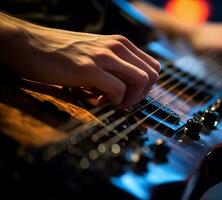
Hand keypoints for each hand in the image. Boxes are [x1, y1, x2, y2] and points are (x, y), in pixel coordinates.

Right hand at [0, 16, 159, 107]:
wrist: (29, 45)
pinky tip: (92, 99)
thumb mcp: (96, 54)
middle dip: (140, 95)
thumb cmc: (63, 54)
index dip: (144, 87)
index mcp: (121, 44)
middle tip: (119, 101)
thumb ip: (115, 66)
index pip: (153, 67)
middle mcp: (117, 46)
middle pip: (153, 76)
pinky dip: (111, 103)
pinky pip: (118, 91)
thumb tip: (128, 89)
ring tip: (106, 100)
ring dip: (128, 99)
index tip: (127, 94)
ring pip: (141, 81)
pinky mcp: (89, 69)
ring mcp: (104, 56)